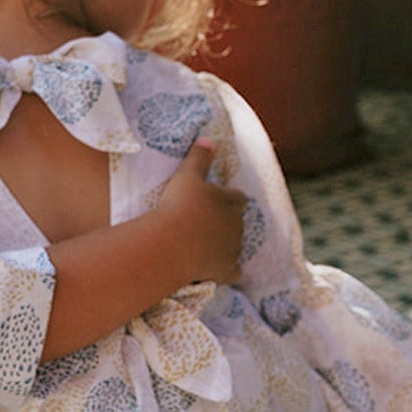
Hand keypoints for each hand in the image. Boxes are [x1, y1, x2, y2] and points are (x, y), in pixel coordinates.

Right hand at [157, 139, 245, 286]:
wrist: (172, 243)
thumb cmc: (178, 205)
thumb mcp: (187, 175)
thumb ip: (199, 157)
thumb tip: (209, 138)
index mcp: (229, 202)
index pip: (238, 198)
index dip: (230, 198)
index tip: (221, 199)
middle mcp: (236, 226)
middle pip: (238, 222)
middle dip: (229, 222)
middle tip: (210, 223)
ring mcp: (232, 250)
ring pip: (236, 246)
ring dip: (227, 245)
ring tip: (209, 246)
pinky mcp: (226, 271)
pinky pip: (234, 273)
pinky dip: (229, 272)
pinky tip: (221, 272)